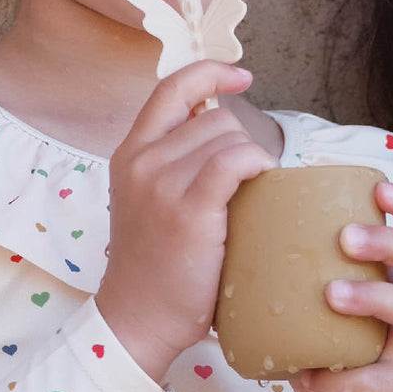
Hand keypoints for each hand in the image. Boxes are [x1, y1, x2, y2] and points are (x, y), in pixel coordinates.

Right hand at [96, 61, 277, 384]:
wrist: (136, 319)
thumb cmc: (153, 265)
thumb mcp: (146, 199)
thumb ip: (171, 162)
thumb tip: (220, 125)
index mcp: (129, 153)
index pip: (171, 88)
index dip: (210, 73)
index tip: (241, 76)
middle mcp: (141, 161)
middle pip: (214, 119)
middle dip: (241, 143)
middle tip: (243, 185)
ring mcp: (161, 184)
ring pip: (229, 138)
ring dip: (252, 160)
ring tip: (248, 198)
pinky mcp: (187, 210)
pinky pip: (235, 162)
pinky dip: (257, 165)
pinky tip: (263, 184)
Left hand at [291, 181, 392, 391]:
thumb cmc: (327, 345)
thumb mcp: (318, 300)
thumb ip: (301, 265)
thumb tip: (243, 213)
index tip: (379, 188)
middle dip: (389, 242)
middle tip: (346, 238)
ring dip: (372, 298)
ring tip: (331, 294)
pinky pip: (382, 379)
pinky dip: (346, 376)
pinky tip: (315, 375)